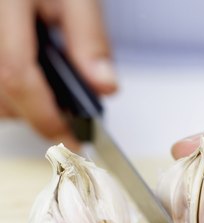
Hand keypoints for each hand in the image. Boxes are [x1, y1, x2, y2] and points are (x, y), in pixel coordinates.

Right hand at [0, 0, 116, 148]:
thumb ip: (90, 40)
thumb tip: (104, 85)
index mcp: (5, 6)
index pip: (16, 74)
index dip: (45, 115)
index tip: (71, 138)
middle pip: (3, 95)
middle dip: (39, 116)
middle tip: (66, 119)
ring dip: (24, 108)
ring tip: (50, 95)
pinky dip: (13, 96)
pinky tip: (33, 84)